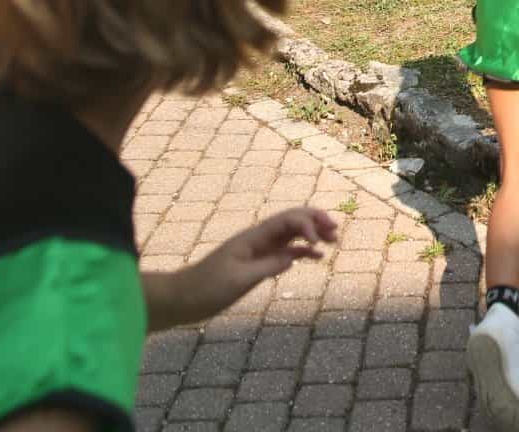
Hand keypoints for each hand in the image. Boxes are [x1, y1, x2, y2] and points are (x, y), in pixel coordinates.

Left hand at [175, 207, 336, 323]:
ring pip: (291, 235)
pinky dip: (301, 251)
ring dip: (312, 234)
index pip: (286, 220)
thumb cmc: (206, 289)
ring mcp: (258, 251)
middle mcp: (258, 239)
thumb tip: (294, 257)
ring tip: (332, 241)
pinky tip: (314, 257)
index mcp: (252, 238)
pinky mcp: (257, 264)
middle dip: (315, 221)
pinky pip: (285, 251)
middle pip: (292, 221)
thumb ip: (267, 266)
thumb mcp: (238, 280)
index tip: (318, 244)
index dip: (307, 225)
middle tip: (335, 231)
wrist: (182, 299)